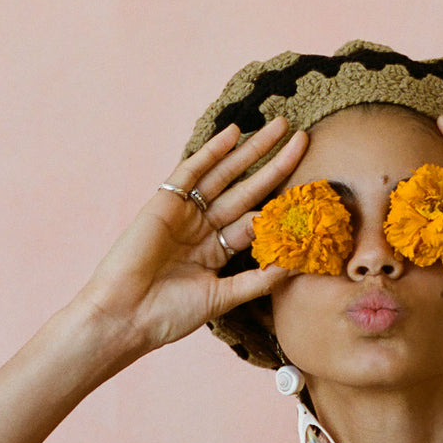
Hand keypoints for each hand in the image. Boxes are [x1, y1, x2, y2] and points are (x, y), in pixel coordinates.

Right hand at [75, 117, 306, 351]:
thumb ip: (259, 279)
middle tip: (303, 140)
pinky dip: (212, 152)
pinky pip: (191, 171)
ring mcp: (186, 212)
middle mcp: (204, 227)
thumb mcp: (224, 297)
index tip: (314, 195)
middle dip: (275, 165)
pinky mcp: (165, 202)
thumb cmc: (171, 313)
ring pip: (226, 174)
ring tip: (280, 126)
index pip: (258, 222)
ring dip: (251, 149)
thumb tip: (298, 264)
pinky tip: (234, 133)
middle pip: (248, 190)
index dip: (284, 208)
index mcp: (218, 251)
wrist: (128, 315)